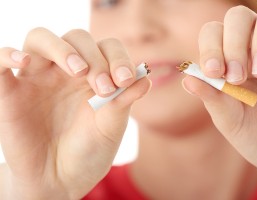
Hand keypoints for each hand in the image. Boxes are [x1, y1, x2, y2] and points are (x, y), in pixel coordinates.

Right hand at [0, 28, 149, 198]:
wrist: (60, 181)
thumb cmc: (89, 152)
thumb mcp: (110, 127)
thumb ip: (124, 100)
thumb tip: (146, 77)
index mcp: (94, 76)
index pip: (106, 47)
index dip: (118, 57)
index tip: (125, 80)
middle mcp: (66, 72)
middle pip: (77, 38)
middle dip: (94, 58)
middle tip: (104, 87)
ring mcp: (38, 78)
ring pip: (42, 39)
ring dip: (62, 48)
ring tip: (78, 69)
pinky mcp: (10, 91)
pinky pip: (1, 60)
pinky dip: (8, 54)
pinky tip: (24, 61)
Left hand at [183, 2, 256, 183]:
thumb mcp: (231, 121)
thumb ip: (212, 98)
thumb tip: (187, 78)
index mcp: (229, 64)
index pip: (213, 34)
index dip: (210, 47)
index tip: (214, 72)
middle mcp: (253, 50)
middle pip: (237, 18)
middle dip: (233, 44)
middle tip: (238, 77)